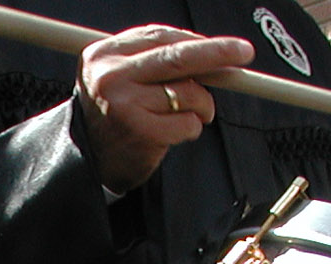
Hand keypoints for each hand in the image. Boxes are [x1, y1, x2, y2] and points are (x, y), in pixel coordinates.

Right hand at [77, 26, 252, 193]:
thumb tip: (212, 54)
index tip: (226, 45)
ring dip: (201, 106)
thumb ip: (156, 60)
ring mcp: (125, 104)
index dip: (197, 39)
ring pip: (189, 94)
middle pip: (178, 57)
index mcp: (104, 55)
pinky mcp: (141, 132)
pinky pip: (188, 123)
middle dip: (217, 53)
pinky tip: (173, 134)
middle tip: (244, 52)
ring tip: (187, 115)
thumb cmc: (112, 115)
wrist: (86, 159)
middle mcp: (111, 76)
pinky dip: (191, 128)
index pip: (160, 37)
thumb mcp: (121, 76)